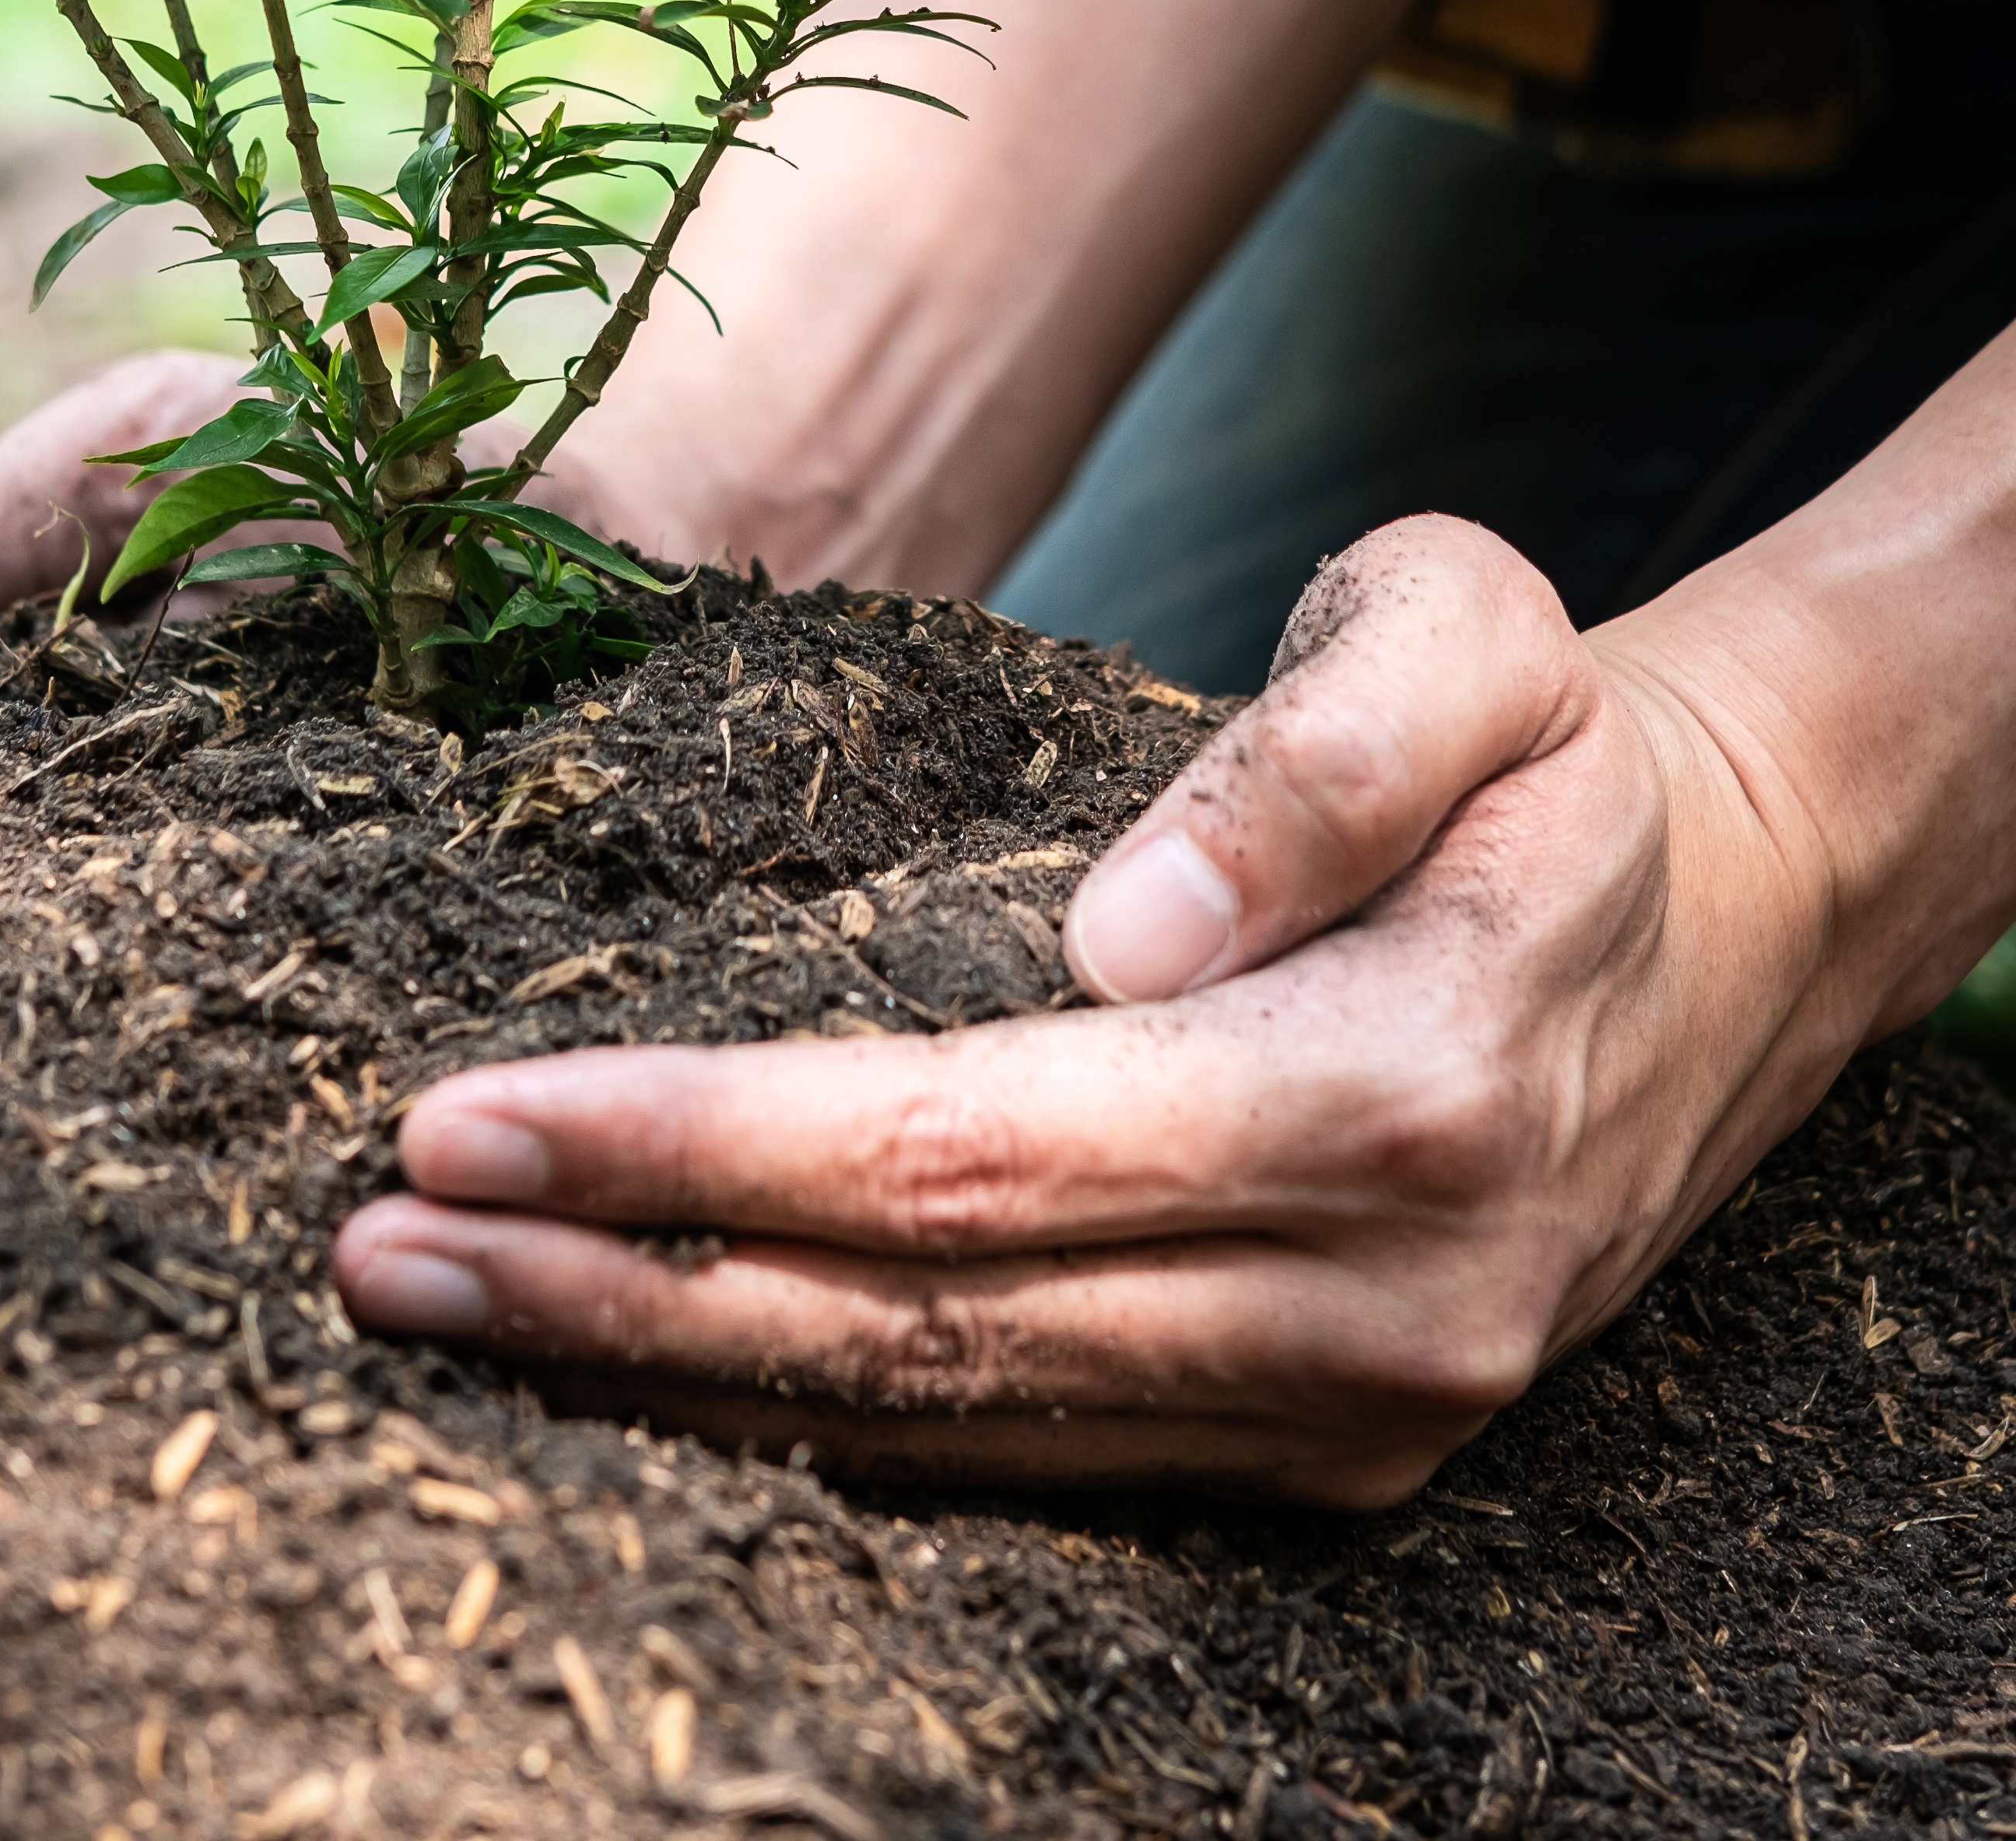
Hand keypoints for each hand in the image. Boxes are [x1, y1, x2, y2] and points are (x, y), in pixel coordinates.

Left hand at [334, 513, 1875, 1505]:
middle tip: (377, 1251)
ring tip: (445, 1309)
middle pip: (919, 1334)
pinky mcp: (1319, 1449)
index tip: (469, 1118)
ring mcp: (1345, 1408)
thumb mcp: (1482, 640)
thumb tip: (1128, 926)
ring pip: (952, 1432)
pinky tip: (646, 1361)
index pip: (966, 1156)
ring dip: (674, 1380)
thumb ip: (1324, 748)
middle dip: (619, 1296)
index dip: (699, 1149)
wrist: (1721, 924)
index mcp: (1391, 1089)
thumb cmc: (1554, 752)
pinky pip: (1023, 1458)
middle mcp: (1366, 1301)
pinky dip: (814, 1422)